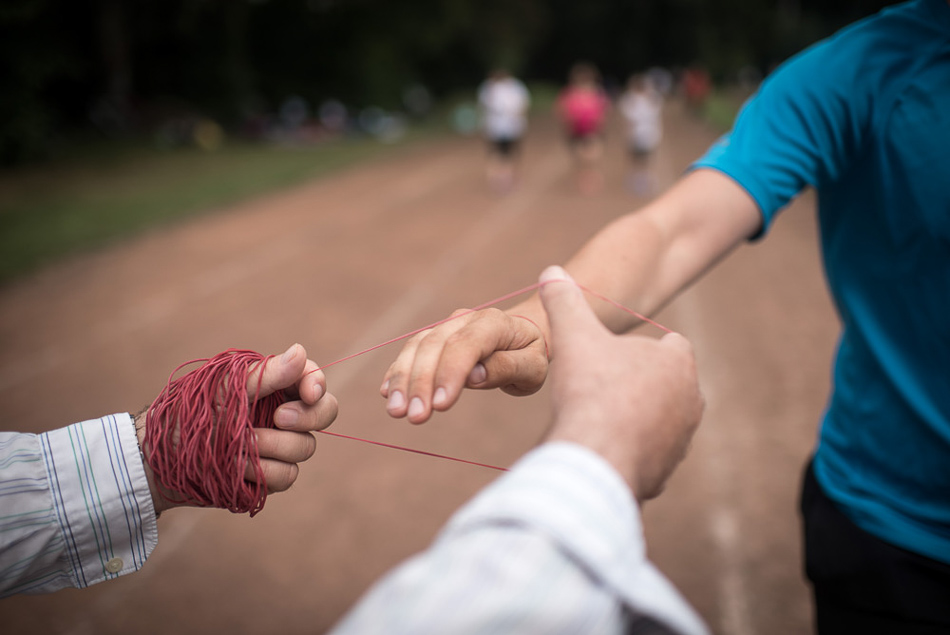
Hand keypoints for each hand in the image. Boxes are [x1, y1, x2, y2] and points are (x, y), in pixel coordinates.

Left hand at [139, 343, 338, 514]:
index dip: (318, 384)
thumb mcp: (226, 388)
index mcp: (276, 386)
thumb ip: (266, 375)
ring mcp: (281, 447)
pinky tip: (238, 467)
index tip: (310, 393)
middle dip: (308, 416)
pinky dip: (263, 471)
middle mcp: (285, 415)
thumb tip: (300, 351)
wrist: (162, 457)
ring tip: (239, 444)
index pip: (313, 380)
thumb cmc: (191, 413)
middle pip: (325, 413)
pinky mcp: (272, 476)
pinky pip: (287, 475)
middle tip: (278, 418)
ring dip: (273, 446)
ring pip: (306, 447)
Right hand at [380, 307, 548, 423]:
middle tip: (415, 417)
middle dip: (422, 382)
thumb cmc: (530, 356)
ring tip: (396, 411)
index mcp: (496, 323)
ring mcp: (446, 326)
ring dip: (403, 379)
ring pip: (418, 347)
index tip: (440, 405)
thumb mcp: (531, 368)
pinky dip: (398, 372)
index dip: (451, 372)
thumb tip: (473, 376)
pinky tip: (387, 393)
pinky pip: (411, 351)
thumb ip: (506, 368)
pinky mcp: (433, 338)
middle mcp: (466, 319)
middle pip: (436, 345)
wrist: (524, 334)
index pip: (468, 344)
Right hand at [539, 266, 703, 499]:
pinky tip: (597, 449)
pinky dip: (625, 452)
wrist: (595, 458)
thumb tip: (552, 271)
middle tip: (601, 387)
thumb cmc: (591, 390)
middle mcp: (691, 401)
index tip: (612, 355)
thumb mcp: (574, 335)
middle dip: (638, 385)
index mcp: (677, 362)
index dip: (639, 347)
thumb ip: (565, 301)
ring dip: (633, 420)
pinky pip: (645, 456)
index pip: (671, 344)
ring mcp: (681, 440)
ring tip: (597, 419)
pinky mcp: (665, 473)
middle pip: (665, 384)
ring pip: (658, 422)